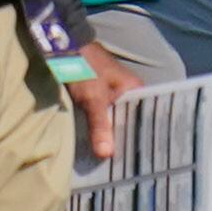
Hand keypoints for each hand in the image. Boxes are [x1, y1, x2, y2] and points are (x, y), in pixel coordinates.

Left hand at [64, 40, 138, 161]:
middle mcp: (130, 91)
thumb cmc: (85, 69)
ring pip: (118, 118)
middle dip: (128, 137)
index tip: (144, 156)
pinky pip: (106, 115)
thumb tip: (106, 155)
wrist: (64, 48)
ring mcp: (114, 93)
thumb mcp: (93, 99)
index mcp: (137, 89)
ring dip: (114, 132)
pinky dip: (103, 126)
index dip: (144, 136)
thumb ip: (100, 126)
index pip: (147, 117)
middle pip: (132, 119)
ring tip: (117, 156)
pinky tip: (102, 140)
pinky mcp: (99, 95)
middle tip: (129, 162)